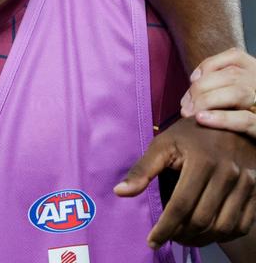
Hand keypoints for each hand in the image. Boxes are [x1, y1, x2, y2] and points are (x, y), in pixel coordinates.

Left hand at [115, 117, 255, 247]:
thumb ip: (142, 169)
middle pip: (202, 219)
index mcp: (203, 161)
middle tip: (167, 238)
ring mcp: (247, 183)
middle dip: (181, 235)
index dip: (165, 227)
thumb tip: (119, 192)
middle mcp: (229, 173)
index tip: (152, 241)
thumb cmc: (190, 134)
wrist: (228, 122)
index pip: (180, 205)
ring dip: (201, 239)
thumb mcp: (163, 144)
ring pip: (223, 226)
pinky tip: (206, 235)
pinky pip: (242, 224)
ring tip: (183, 239)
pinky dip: (224, 236)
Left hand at [181, 47, 255, 137]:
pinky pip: (244, 120)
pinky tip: (202, 119)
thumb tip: (194, 80)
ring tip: (190, 114)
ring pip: (238, 93)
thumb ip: (220, 82)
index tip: (192, 81)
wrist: (255, 147)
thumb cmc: (245, 114)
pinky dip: (221, 118)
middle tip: (186, 106)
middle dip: (201, 88)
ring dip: (207, 101)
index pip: (235, 56)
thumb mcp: (234, 93)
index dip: (208, 66)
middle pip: (231, 76)